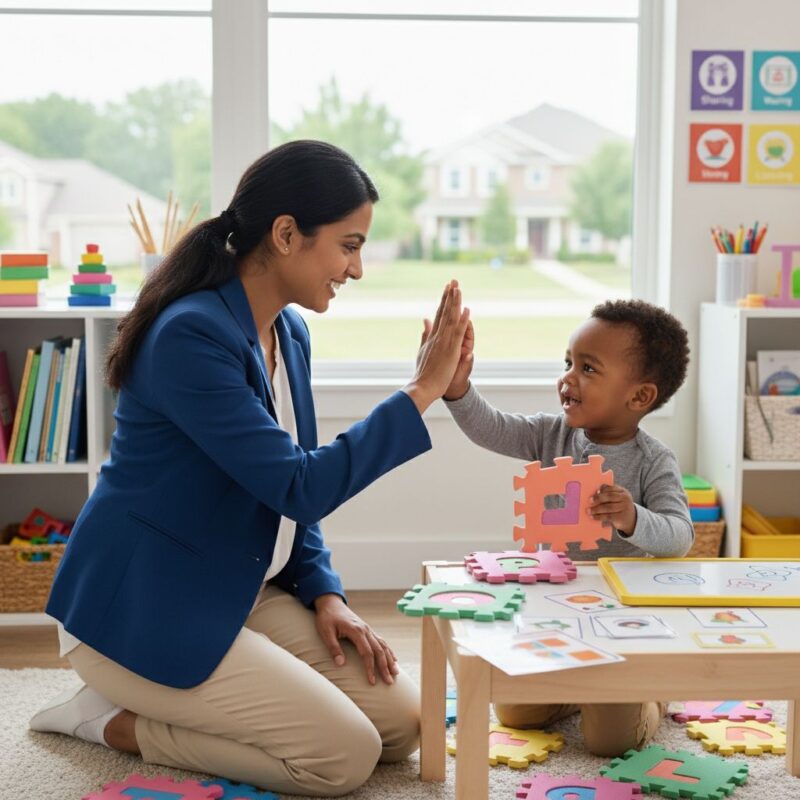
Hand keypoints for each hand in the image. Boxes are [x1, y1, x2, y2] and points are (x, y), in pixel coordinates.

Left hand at [314, 594, 398, 685]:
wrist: (330, 602)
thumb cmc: (326, 617)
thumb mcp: (325, 632)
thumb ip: (333, 647)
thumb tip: (340, 664)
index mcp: (356, 631)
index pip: (367, 653)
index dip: (370, 668)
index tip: (371, 682)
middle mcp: (365, 630)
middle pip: (379, 650)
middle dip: (385, 667)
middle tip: (389, 682)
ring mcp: (367, 629)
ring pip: (383, 645)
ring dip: (389, 660)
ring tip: (395, 673)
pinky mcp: (367, 629)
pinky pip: (381, 641)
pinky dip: (388, 650)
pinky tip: (393, 658)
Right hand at [405, 281, 469, 413]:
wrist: (421, 387)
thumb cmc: (422, 374)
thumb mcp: (422, 351)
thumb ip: (424, 334)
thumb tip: (424, 319)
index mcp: (431, 338)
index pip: (438, 315)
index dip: (443, 301)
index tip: (447, 289)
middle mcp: (436, 337)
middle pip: (444, 313)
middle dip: (449, 296)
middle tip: (453, 281)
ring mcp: (443, 343)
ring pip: (450, 319)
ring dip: (455, 303)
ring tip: (458, 288)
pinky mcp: (450, 351)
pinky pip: (457, 333)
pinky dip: (462, 321)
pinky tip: (466, 310)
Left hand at [588, 484, 636, 534]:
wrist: (631, 520)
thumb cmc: (620, 507)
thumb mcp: (618, 498)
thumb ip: (609, 493)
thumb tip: (596, 492)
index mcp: (623, 492)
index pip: (611, 488)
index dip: (602, 490)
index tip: (595, 492)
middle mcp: (625, 499)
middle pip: (609, 497)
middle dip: (598, 498)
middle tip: (589, 500)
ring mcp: (624, 508)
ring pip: (608, 507)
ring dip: (596, 509)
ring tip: (589, 510)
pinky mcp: (621, 517)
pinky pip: (608, 516)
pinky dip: (599, 516)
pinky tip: (593, 517)